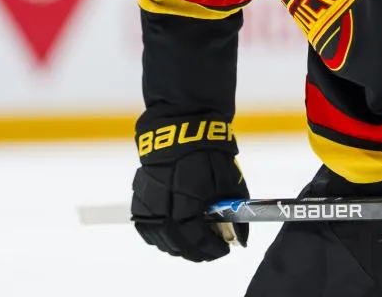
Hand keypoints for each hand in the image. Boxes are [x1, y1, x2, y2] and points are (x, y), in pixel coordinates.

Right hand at [130, 116, 249, 260]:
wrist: (180, 128)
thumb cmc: (207, 152)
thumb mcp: (227, 179)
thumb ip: (233, 209)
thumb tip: (242, 236)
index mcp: (186, 200)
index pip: (197, 238)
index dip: (210, 249)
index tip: (223, 251)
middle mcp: (164, 205)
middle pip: (177, 242)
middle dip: (195, 252)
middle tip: (209, 253)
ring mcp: (148, 201)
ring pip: (159, 237)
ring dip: (176, 247)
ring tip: (192, 247)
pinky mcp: (139, 196)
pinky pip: (145, 226)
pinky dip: (158, 236)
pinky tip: (171, 236)